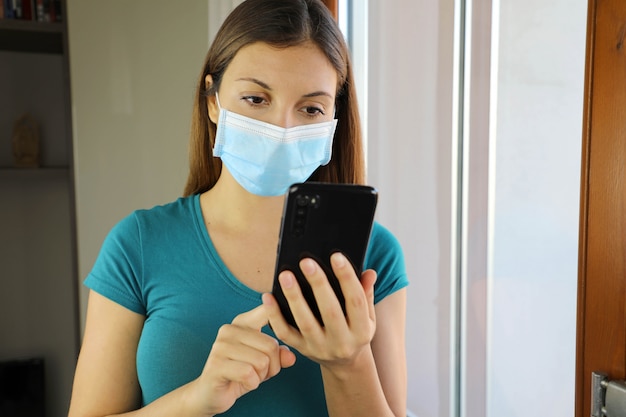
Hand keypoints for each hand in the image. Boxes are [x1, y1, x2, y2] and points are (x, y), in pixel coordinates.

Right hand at [188, 304, 295, 415]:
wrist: (211, 394)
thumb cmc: (240, 373)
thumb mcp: (264, 362)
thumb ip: (279, 355)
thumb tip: (291, 357)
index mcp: (242, 322)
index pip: (267, 311)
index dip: (280, 320)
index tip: (285, 324)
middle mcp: (229, 330)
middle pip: (271, 346)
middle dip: (272, 366)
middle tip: (258, 372)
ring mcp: (221, 346)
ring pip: (262, 361)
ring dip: (261, 376)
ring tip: (249, 376)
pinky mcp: (216, 364)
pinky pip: (249, 374)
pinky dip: (252, 384)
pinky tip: (242, 383)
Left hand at [263, 252, 376, 371]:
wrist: (345, 364)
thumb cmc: (355, 330)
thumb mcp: (368, 316)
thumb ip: (366, 293)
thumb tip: (369, 272)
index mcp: (361, 330)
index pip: (356, 301)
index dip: (347, 278)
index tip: (336, 256)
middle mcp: (342, 342)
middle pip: (330, 311)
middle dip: (318, 284)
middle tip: (306, 261)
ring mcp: (320, 348)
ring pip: (305, 322)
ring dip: (294, 297)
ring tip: (286, 276)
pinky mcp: (302, 350)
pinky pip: (285, 333)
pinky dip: (274, 315)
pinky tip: (268, 296)